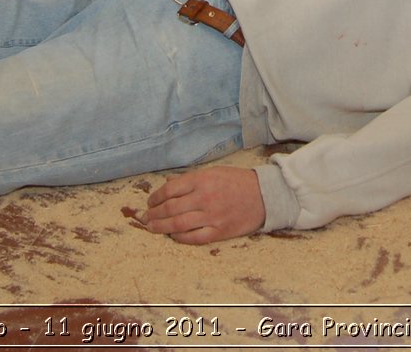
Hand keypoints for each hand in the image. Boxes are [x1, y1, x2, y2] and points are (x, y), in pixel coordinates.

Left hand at [139, 167, 264, 243]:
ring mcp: (212, 216)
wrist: (265, 195)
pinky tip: (173, 236)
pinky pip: (194, 238)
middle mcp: (204, 198)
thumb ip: (190, 179)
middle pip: (170, 208)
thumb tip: (168, 184)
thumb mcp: (213, 172)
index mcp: (202, 180)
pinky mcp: (219, 231)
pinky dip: (180, 238)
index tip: (150, 201)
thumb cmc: (238, 181)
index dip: (156, 197)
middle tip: (145, 217)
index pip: (170, 189)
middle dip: (154, 214)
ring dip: (161, 227)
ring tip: (151, 228)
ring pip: (178, 224)